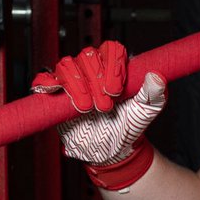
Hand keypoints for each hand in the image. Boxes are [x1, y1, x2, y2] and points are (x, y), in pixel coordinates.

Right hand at [31, 41, 166, 188]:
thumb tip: (156, 77)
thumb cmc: (128, 126)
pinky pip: (44, 80)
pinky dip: (46, 83)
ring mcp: (73, 79)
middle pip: (88, 56)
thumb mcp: (146, 112)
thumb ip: (155, 94)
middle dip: (96, 81)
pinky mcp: (56, 93)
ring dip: (77, 86)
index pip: (111, 49)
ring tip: (88, 108)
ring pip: (66, 65)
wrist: (110, 150)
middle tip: (104, 106)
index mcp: (115, 66)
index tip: (116, 91)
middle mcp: (93, 68)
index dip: (112, 66)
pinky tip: (55, 92)